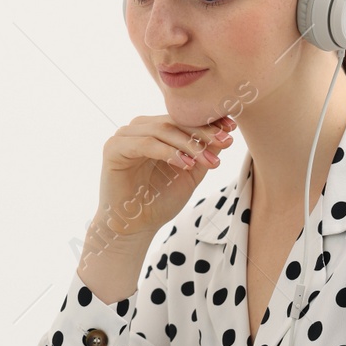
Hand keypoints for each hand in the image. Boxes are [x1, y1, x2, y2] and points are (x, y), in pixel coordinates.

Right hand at [94, 113, 237, 242]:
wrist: (134, 227)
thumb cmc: (160, 200)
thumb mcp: (190, 173)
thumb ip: (204, 151)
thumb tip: (227, 131)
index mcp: (156, 129)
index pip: (184, 118)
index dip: (209, 122)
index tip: (232, 129)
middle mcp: (139, 127)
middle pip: (174, 121)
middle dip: (203, 132)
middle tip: (225, 142)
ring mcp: (124, 136)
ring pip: (162, 131)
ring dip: (189, 144)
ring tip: (208, 160)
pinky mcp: (113, 148)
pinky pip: (145, 144)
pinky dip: (168, 152)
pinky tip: (186, 164)